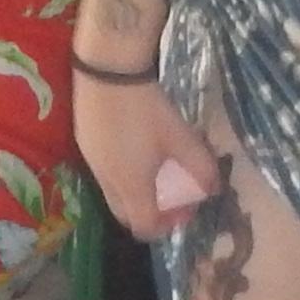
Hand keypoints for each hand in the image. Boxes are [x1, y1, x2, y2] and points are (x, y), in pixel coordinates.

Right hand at [76, 68, 224, 241]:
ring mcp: (92, 162)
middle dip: (151, 212)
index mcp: (131, 186)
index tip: (185, 206)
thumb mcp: (181, 138)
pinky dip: (123, 174)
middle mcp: (107, 181)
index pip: (144, 227)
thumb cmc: (147, 110)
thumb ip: (201, 167)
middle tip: (172, 193)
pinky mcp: (86, 143)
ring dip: (137, 191)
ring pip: (114, 193)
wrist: (107, 72)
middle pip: (126, 214)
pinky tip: (137, 147)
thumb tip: (214, 189)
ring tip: (157, 168)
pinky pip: (105, 173)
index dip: (167, 225)